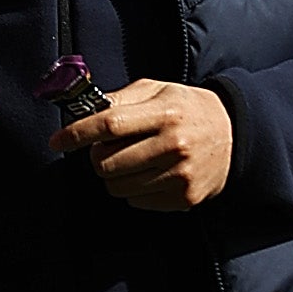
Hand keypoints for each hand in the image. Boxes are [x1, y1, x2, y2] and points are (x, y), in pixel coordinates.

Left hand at [59, 77, 235, 208]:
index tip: (57, 140)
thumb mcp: (159, 90)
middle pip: (107, 162)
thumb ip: (122, 99)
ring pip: (117, 186)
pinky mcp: (183, 198)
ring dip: (114, 175)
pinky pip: (136, 201)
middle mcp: (173, 146)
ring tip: (131, 160)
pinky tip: (150, 173)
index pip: (110, 124)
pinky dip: (134, 189)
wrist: (235, 135)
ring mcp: (179, 176)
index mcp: (165, 113)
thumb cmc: (188, 108)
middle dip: (96, 157)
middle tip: (107, 148)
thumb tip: (84, 110)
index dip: (77, 134)